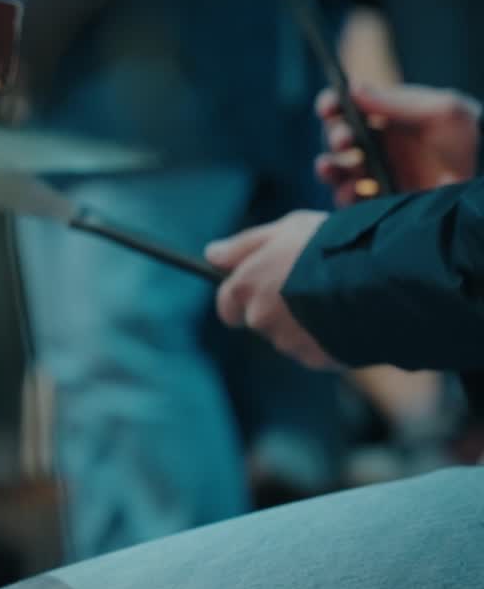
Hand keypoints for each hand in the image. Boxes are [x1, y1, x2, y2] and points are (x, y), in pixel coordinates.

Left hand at [206, 211, 337, 369]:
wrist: (377, 276)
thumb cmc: (328, 244)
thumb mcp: (284, 229)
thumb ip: (243, 245)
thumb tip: (211, 255)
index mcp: (245, 287)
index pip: (227, 305)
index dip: (242, 299)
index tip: (260, 289)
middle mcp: (259, 318)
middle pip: (261, 320)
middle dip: (279, 309)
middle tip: (310, 286)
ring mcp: (287, 342)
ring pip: (290, 337)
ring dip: (305, 324)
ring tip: (336, 298)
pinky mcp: (316, 359)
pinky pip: (317, 350)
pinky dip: (328, 338)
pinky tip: (348, 317)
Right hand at [315, 84, 479, 205]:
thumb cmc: (469, 138)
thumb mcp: (441, 110)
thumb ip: (396, 101)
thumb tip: (352, 88)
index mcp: (385, 119)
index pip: (346, 108)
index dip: (331, 106)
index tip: (328, 107)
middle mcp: (374, 147)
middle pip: (336, 140)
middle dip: (334, 137)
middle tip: (346, 140)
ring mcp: (374, 177)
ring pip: (335, 172)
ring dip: (330, 168)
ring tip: (337, 166)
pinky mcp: (378, 204)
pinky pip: (349, 203)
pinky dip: (345, 195)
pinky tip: (356, 190)